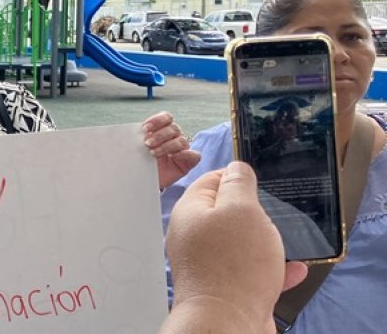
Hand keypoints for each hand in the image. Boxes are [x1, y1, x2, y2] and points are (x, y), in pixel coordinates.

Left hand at [142, 112, 200, 188]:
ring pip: (181, 141)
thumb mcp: (137, 147)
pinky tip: (173, 157)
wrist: (143, 180)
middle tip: (147, 143)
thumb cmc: (141, 161)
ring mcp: (183, 149)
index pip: (166, 117)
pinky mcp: (188, 163)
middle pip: (173, 128)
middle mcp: (175, 137)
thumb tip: (129, 131)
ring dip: (167, 146)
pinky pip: (194, 155)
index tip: (145, 128)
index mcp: (163, 129)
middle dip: (159, 135)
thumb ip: (137, 137)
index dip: (157, 120)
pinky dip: (184, 154)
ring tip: (153, 153)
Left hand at [165, 162, 307, 332]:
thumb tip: (237, 167)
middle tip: (274, 207)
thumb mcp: (242, 209)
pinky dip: (273, 268)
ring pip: (240, 244)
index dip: (234, 175)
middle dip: (253, 211)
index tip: (256, 175)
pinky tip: (295, 268)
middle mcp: (195, 237)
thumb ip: (239, 185)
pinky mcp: (226, 288)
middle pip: (225, 214)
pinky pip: (253, 272)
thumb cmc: (233, 265)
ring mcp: (209, 265)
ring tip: (286, 236)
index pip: (209, 181)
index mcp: (191, 212)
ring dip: (265, 241)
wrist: (227, 322)